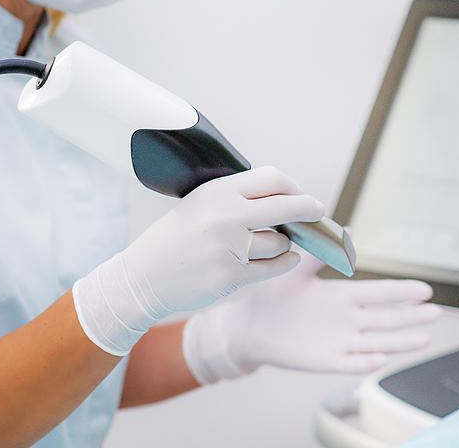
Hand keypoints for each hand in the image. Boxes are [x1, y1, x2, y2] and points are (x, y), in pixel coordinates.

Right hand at [73, 167, 324, 355]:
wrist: (140, 280)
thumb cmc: (174, 240)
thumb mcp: (199, 204)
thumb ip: (238, 198)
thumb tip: (287, 198)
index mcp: (217, 192)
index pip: (273, 178)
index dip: (294, 187)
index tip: (301, 194)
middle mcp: (226, 216)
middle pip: (288, 207)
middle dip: (310, 209)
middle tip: (318, 212)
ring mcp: (230, 247)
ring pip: (281, 241)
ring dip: (284, 243)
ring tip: (268, 244)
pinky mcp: (233, 276)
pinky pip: (276, 266)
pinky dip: (285, 261)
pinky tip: (285, 258)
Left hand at [182, 255, 442, 381]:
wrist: (244, 323)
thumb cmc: (270, 294)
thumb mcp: (295, 267)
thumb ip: (318, 250)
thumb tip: (341, 229)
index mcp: (341, 297)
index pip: (380, 295)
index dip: (403, 292)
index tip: (426, 290)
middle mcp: (345, 320)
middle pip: (387, 319)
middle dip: (412, 316)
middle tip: (437, 313)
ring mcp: (336, 342)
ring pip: (376, 342)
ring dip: (401, 341)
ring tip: (426, 338)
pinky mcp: (322, 360)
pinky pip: (348, 363)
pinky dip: (365, 362)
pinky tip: (382, 358)